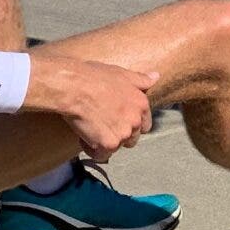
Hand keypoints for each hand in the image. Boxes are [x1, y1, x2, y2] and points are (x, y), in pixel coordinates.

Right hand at [31, 52, 156, 161]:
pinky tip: (83, 136)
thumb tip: (156, 77)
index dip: (130, 124)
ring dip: (104, 142)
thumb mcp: (121, 74)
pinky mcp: (108, 144)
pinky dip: (91, 149)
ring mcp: (123, 134)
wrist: (74, 88)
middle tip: (101, 124)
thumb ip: (140, 80)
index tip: (117, 120)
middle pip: (131, 139)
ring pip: (116, 147)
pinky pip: (101, 155)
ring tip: (91, 128)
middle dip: (118, 135)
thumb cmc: (93, 77)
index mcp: (141, 104)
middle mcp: (136, 121)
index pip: (145, 125)